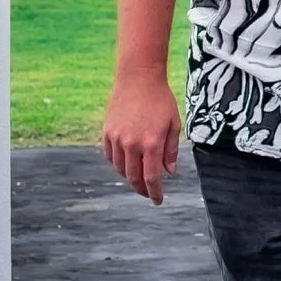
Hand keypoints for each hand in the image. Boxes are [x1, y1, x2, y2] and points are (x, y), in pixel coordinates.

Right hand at [102, 72, 181, 204]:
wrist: (138, 79)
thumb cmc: (161, 100)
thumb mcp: (174, 124)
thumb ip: (171, 150)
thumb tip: (168, 172)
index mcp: (152, 143)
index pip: (151, 178)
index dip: (154, 192)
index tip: (158, 201)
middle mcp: (132, 144)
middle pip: (133, 178)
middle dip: (142, 189)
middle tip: (149, 193)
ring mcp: (117, 139)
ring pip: (120, 169)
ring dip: (130, 177)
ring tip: (139, 178)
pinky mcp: (107, 132)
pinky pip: (110, 157)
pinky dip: (118, 165)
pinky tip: (126, 165)